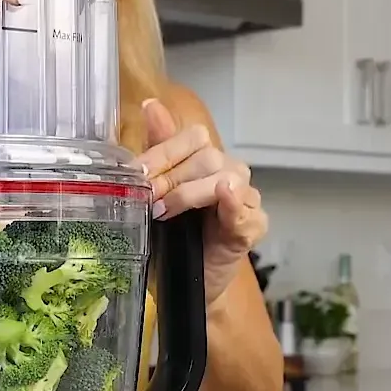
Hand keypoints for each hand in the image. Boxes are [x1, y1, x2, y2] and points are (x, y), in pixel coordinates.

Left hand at [136, 100, 268, 307]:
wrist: (180, 286)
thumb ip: (159, 150)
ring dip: (191, 192)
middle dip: (171, 176)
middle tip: (146, 198)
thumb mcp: (156, 194)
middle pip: (208, 157)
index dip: (164, 152)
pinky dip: (235, 204)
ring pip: (226, 177)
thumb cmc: (169, 240)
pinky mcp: (252, 228)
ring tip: (165, 212)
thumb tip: (150, 104)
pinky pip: (248, 211)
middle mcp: (230, 173)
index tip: (137, 173)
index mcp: (206, 161)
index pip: (194, 137)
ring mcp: (245, 201)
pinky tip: (224, 198)